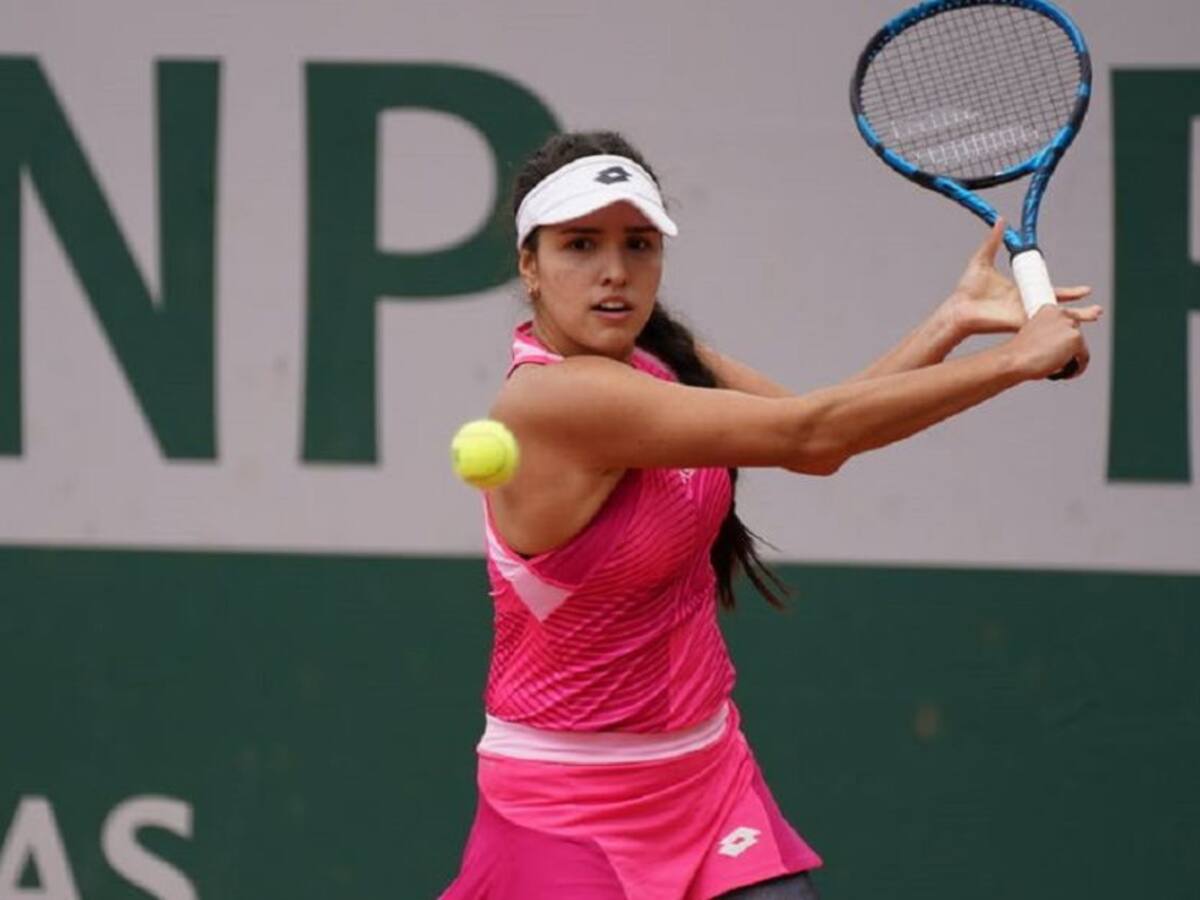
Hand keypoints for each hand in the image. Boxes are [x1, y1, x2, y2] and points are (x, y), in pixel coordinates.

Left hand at [941, 218, 1099, 338]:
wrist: (959, 308)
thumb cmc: (967, 289)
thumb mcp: (983, 260)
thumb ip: (992, 241)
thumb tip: (999, 220)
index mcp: (1022, 291)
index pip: (1052, 291)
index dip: (1069, 291)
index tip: (1085, 290)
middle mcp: (1027, 304)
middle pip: (1059, 308)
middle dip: (1079, 309)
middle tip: (1096, 309)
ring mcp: (1025, 315)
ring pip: (1055, 320)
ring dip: (1076, 319)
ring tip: (1095, 317)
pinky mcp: (1020, 323)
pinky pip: (1042, 326)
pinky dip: (1057, 327)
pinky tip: (1074, 329)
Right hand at [1006, 305, 1093, 380]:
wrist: (1013, 361)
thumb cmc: (1018, 354)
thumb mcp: (1034, 336)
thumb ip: (1051, 334)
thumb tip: (1065, 346)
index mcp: (1048, 309)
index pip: (1066, 325)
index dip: (1061, 341)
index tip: (1052, 351)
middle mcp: (1060, 313)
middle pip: (1076, 335)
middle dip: (1068, 350)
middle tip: (1053, 361)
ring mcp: (1069, 325)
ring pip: (1081, 347)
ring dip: (1072, 360)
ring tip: (1055, 368)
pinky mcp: (1076, 338)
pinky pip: (1085, 358)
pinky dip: (1077, 369)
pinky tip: (1063, 373)